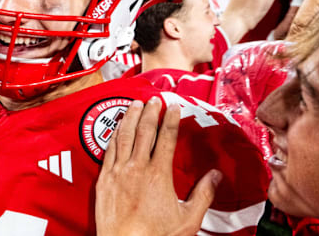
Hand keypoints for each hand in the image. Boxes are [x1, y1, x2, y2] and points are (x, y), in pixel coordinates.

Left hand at [95, 98, 221, 235]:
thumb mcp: (188, 218)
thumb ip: (203, 194)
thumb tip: (215, 176)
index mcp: (158, 174)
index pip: (166, 138)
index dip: (171, 120)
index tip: (174, 108)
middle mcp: (137, 168)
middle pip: (144, 131)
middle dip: (150, 112)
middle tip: (154, 99)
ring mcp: (118, 172)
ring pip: (123, 136)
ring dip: (130, 118)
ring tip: (135, 105)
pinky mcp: (104, 180)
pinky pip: (108, 151)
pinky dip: (113, 136)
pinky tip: (116, 129)